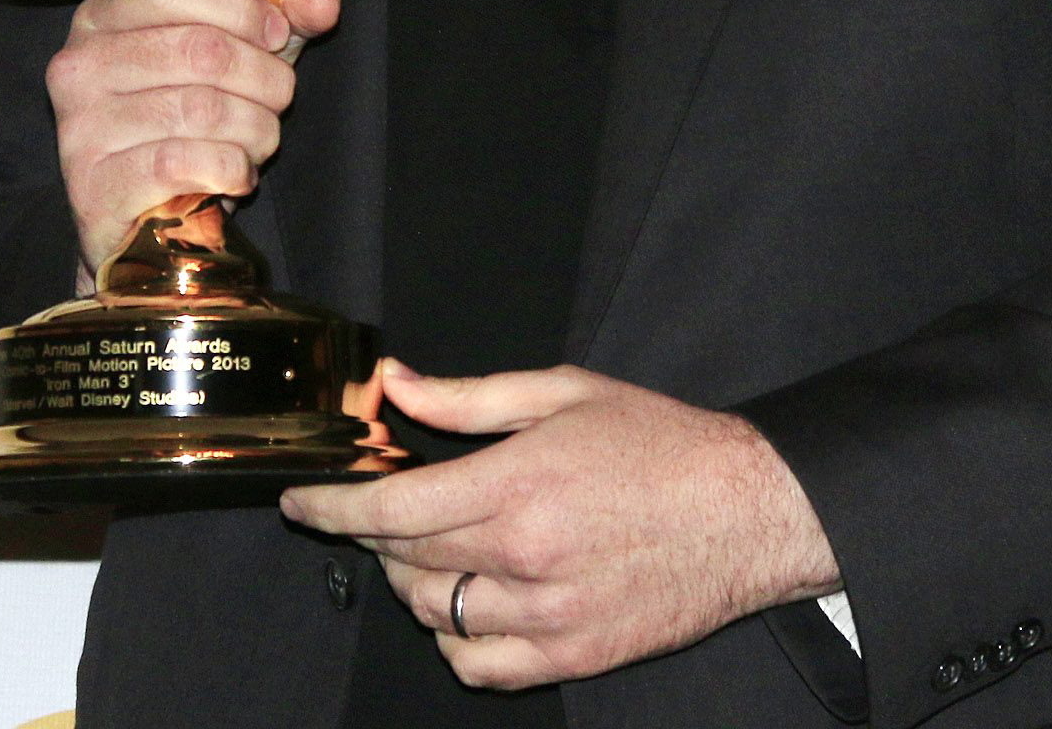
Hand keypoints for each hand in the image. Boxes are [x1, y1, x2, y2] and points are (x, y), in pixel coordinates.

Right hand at [45, 0, 339, 276]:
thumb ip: (286, 12)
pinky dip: (231, 168)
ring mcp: (80, 127)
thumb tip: (320, 1)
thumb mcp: (244, 51)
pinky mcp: (93, 187)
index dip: (239, 6)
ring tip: (259, 140)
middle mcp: (79, 65)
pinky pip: (182, 162)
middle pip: (199, 48)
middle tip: (278, 100)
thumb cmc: (194, 122)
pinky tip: (238, 175)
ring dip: (256, 128)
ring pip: (201, 108)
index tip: (275, 34)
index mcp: (104, 14)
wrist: (148, 223)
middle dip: (264, 78)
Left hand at [281, 361, 840, 687]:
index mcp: (517, 484)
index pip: (390, 510)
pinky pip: (478, 665)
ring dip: (414, 582)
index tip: (303, 502)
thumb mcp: (564, 393)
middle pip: (404, 559)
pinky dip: (456, 640)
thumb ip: (470, 398)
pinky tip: (469, 604)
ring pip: (435, 613)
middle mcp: (525, 556)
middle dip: (375, 533)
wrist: (748, 510)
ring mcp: (548, 614)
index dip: (332, 508)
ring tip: (437, 548)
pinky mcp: (573, 654)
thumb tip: (397, 386)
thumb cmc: (661, 444)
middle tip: (385, 507)